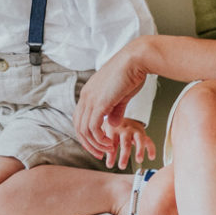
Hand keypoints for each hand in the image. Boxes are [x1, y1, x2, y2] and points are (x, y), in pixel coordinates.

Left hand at [75, 41, 150, 158]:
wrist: (137, 59)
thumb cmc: (132, 74)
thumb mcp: (121, 95)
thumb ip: (115, 110)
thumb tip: (112, 124)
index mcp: (89, 92)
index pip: (80, 118)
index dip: (87, 135)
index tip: (98, 145)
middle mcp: (86, 95)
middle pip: (78, 126)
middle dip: (88, 144)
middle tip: (100, 154)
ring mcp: (90, 98)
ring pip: (84, 130)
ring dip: (95, 144)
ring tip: (108, 150)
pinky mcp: (99, 103)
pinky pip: (93, 128)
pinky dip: (100, 139)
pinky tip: (110, 143)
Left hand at [98, 117, 156, 171]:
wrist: (120, 110)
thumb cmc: (110, 125)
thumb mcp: (102, 129)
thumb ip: (98, 141)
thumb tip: (94, 153)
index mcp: (113, 128)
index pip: (112, 143)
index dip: (110, 154)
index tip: (109, 165)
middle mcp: (125, 129)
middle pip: (125, 142)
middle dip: (124, 155)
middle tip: (122, 166)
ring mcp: (135, 131)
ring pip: (139, 140)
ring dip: (139, 150)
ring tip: (139, 160)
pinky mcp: (142, 133)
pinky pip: (148, 140)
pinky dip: (151, 148)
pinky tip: (151, 157)